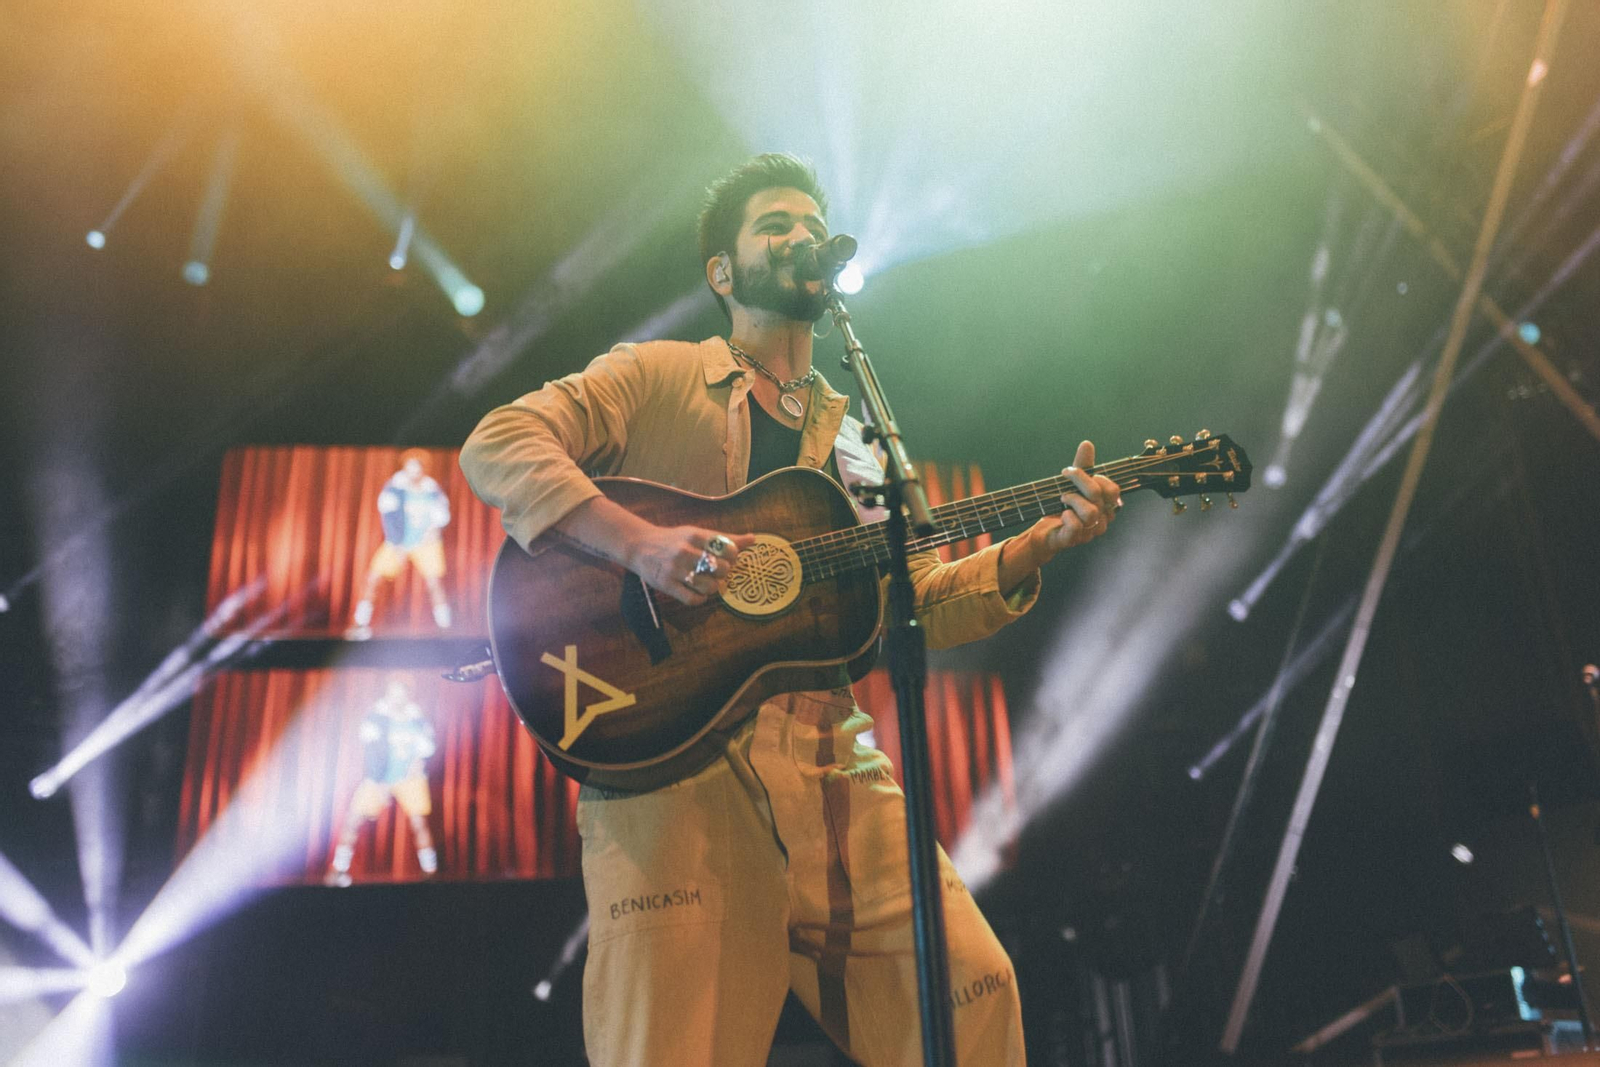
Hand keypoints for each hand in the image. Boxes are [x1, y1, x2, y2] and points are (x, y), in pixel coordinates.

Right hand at [628, 525, 756, 605]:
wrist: (640, 546)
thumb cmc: (675, 540)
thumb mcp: (698, 534)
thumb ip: (725, 538)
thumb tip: (753, 539)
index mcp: (696, 536)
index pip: (729, 549)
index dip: (733, 557)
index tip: (725, 558)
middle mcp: (686, 551)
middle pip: (722, 569)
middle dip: (723, 573)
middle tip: (716, 572)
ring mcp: (675, 569)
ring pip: (710, 587)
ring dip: (713, 588)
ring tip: (706, 583)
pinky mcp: (666, 585)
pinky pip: (693, 600)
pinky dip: (700, 599)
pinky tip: (697, 592)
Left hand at [1032, 440, 1123, 555]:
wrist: (1044, 531)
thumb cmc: (1062, 507)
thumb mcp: (1072, 484)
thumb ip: (1083, 466)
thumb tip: (1087, 444)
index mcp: (1106, 507)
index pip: (1113, 490)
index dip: (1095, 478)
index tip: (1075, 471)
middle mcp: (1102, 520)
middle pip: (1098, 495)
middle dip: (1078, 481)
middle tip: (1064, 478)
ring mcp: (1089, 533)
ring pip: (1090, 513)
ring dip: (1072, 500)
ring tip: (1062, 499)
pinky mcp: (1072, 540)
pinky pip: (1076, 527)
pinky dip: (1067, 517)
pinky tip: (1062, 514)